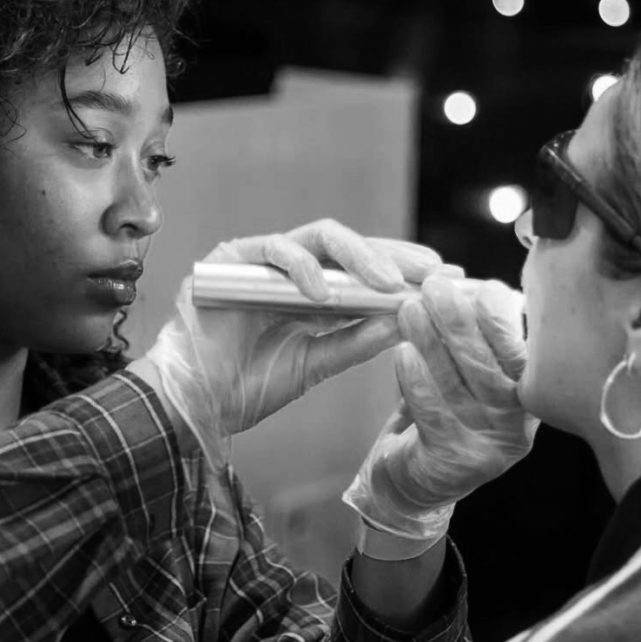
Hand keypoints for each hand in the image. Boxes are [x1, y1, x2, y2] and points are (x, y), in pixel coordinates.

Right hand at [139, 219, 446, 467]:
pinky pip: (272, 249)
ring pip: (317, 237)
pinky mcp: (229, 259)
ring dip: (356, 257)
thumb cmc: (247, 386)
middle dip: (392, 256)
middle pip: (348, 246)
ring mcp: (259, 261)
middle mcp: (288, 270)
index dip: (403, 268)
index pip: (362, 268)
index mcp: (310, 292)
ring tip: (385, 285)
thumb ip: (357, 339)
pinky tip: (322, 295)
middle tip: (427, 273)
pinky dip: (299, 268)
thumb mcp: (316, 363)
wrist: (195, 404)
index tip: (445, 277)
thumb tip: (407, 319)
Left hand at [343, 276, 537, 559]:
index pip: (524, 353)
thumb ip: (473, 342)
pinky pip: (432, 413)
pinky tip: (401, 355)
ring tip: (408, 310)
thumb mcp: (464, 378)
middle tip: (434, 288)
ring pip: (460, 385)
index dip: (502, 319)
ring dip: (432, 343)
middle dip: (461, 322)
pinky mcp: (453, 462)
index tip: (479, 287)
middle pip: (492, 366)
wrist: (413, 485)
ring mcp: (488, 447)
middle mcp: (517, 424)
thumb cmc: (440, 417)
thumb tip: (466, 286)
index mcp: (529, 397)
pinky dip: (415, 380)